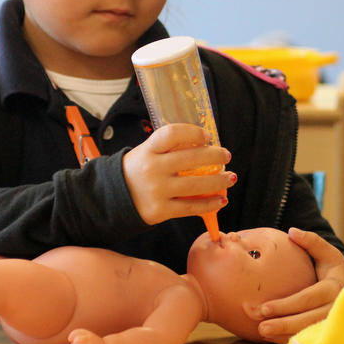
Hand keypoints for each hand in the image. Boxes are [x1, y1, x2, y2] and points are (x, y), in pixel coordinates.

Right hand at [121, 123, 235, 225]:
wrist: (113, 198)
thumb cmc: (139, 171)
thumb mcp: (146, 153)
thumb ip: (169, 149)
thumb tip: (206, 146)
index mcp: (148, 150)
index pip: (172, 134)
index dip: (193, 132)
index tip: (207, 136)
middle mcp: (152, 168)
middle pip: (190, 159)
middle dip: (215, 156)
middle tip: (226, 156)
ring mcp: (156, 190)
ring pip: (195, 185)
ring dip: (219, 181)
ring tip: (230, 177)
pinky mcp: (160, 210)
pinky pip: (191, 207)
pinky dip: (209, 204)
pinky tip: (221, 200)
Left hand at [256, 227, 343, 343]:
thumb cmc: (336, 271)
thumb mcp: (329, 254)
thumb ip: (312, 242)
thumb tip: (292, 231)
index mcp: (334, 288)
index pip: (307, 298)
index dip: (286, 305)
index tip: (264, 308)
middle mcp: (335, 309)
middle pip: (307, 320)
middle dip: (283, 324)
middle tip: (260, 326)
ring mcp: (334, 324)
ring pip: (309, 333)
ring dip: (285, 335)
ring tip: (263, 333)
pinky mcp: (330, 334)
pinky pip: (311, 340)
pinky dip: (292, 341)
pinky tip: (273, 339)